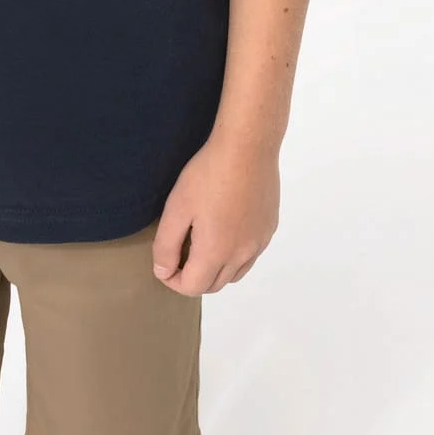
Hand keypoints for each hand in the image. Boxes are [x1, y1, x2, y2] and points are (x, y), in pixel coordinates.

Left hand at [152, 133, 280, 295]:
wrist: (248, 146)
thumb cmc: (207, 175)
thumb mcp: (177, 208)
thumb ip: (166, 245)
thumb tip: (163, 271)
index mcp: (216, 252)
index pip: (193, 288)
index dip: (173, 281)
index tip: (164, 264)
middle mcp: (242, 255)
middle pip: (215, 285)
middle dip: (193, 278)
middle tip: (179, 255)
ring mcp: (260, 242)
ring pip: (235, 274)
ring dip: (215, 270)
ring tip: (201, 244)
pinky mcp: (269, 228)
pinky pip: (250, 255)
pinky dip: (235, 256)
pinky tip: (226, 229)